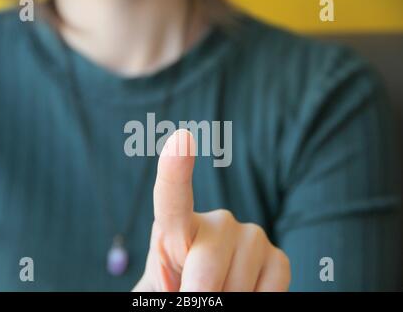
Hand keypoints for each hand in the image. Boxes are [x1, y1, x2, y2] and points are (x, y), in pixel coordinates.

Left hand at [133, 130, 290, 291]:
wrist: (206, 300)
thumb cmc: (176, 287)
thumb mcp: (158, 288)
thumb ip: (162, 284)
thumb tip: (192, 283)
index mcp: (176, 227)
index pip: (172, 198)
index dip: (175, 170)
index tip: (181, 141)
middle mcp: (216, 223)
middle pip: (205, 266)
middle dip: (198, 296)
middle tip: (193, 301)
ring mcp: (250, 237)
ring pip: (237, 284)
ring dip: (227, 302)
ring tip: (220, 296)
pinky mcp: (277, 257)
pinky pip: (270, 289)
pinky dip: (256, 301)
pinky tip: (244, 293)